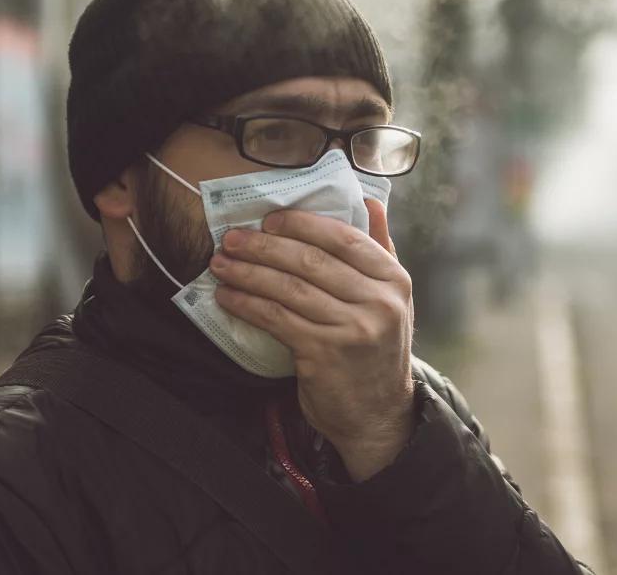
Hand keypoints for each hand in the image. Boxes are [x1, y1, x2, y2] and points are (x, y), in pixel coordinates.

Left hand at [209, 200, 414, 480]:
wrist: (378, 414)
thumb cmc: (376, 351)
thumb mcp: (392, 299)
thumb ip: (381, 250)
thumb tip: (370, 200)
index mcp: (395, 280)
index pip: (344, 238)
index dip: (303, 225)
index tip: (270, 220)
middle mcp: (378, 302)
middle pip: (311, 261)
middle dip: (264, 246)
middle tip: (232, 239)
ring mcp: (352, 329)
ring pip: (289, 288)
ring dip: (248, 273)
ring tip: (221, 264)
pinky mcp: (324, 355)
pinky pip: (277, 319)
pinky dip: (248, 305)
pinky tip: (228, 297)